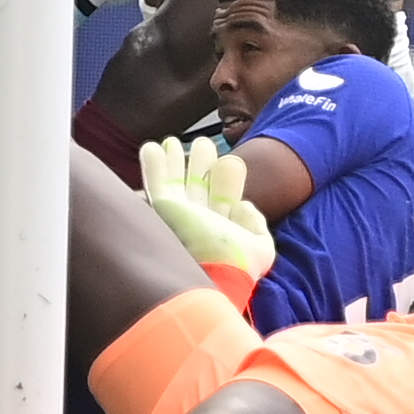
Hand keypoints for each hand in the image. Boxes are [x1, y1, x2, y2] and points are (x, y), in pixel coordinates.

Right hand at [139, 135, 273, 285]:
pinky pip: (155, 183)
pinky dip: (153, 165)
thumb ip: (256, 225)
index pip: (223, 199)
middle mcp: (199, 221)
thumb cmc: (236, 264)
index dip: (227, 180)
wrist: (211, 272)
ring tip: (173, 141)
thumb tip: (243, 205)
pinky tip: (153, 147)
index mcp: (222, 229)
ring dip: (174, 161)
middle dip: (200, 164)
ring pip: (175, 183)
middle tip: (203, 143)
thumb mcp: (260, 247)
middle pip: (198, 187)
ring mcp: (179, 215)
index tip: (230, 161)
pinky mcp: (163, 209)